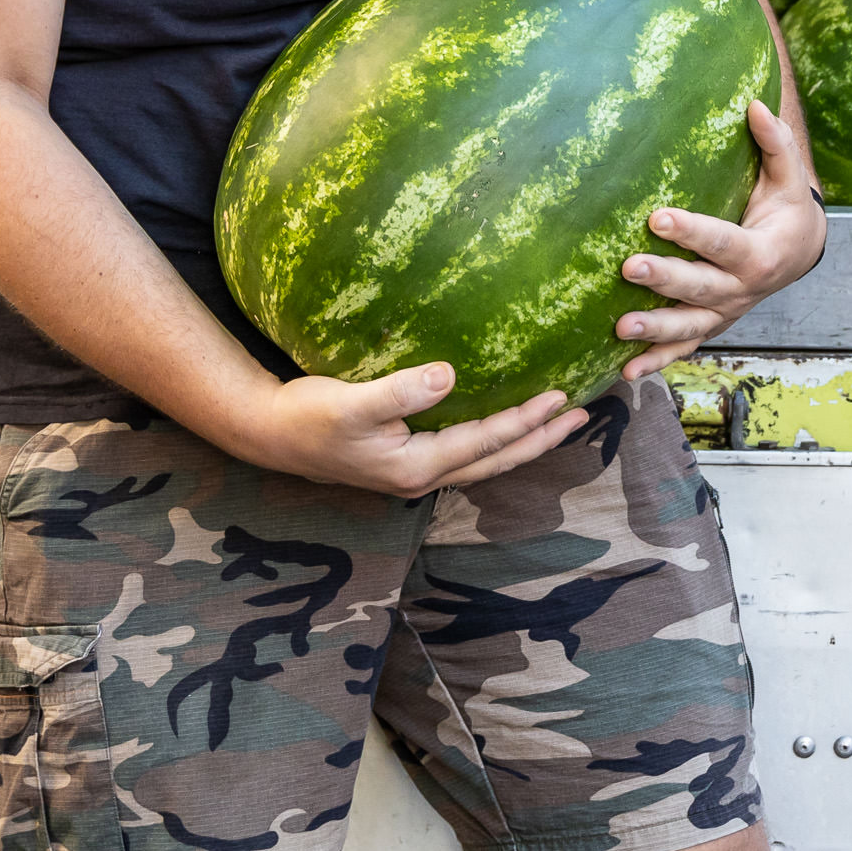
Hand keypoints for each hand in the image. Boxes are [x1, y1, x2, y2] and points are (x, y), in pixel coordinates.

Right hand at [210, 363, 587, 497]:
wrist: (267, 434)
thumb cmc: (306, 417)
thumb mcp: (351, 402)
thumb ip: (400, 392)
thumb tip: (448, 375)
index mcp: (416, 467)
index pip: (486, 442)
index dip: (525, 420)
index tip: (561, 396)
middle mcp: (422, 476)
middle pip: (497, 459)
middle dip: (541, 438)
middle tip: (584, 414)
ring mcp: (414, 470)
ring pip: (484, 458)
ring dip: (523, 439)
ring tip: (558, 418)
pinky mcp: (406, 456)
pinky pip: (466, 448)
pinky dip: (495, 435)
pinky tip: (504, 416)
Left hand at [616, 98, 826, 375]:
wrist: (799, 252)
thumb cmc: (786, 209)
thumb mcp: (787, 178)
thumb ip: (775, 144)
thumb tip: (755, 104)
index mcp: (760, 253)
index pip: (723, 242)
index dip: (692, 232)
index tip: (657, 216)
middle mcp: (743, 290)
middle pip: (701, 288)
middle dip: (665, 279)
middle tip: (628, 267)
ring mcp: (725, 313)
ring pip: (689, 327)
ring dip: (655, 330)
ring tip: (619, 327)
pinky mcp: (711, 325)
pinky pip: (684, 348)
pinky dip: (657, 362)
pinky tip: (625, 372)